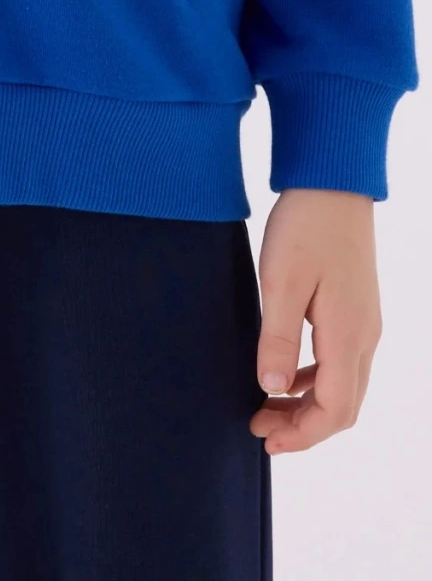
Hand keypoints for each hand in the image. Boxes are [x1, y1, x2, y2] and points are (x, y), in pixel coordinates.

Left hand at [250, 188, 381, 454]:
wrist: (332, 182)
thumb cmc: (305, 226)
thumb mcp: (280, 281)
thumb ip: (276, 337)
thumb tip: (271, 387)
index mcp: (347, 335)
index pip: (334, 410)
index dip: (302, 436)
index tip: (265, 440)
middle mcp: (364, 335)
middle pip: (343, 405)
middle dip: (303, 427)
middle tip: (259, 427)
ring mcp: (364, 321)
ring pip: (343, 384)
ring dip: (308, 404)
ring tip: (265, 405)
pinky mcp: (355, 307)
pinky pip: (340, 360)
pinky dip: (314, 378)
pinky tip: (285, 373)